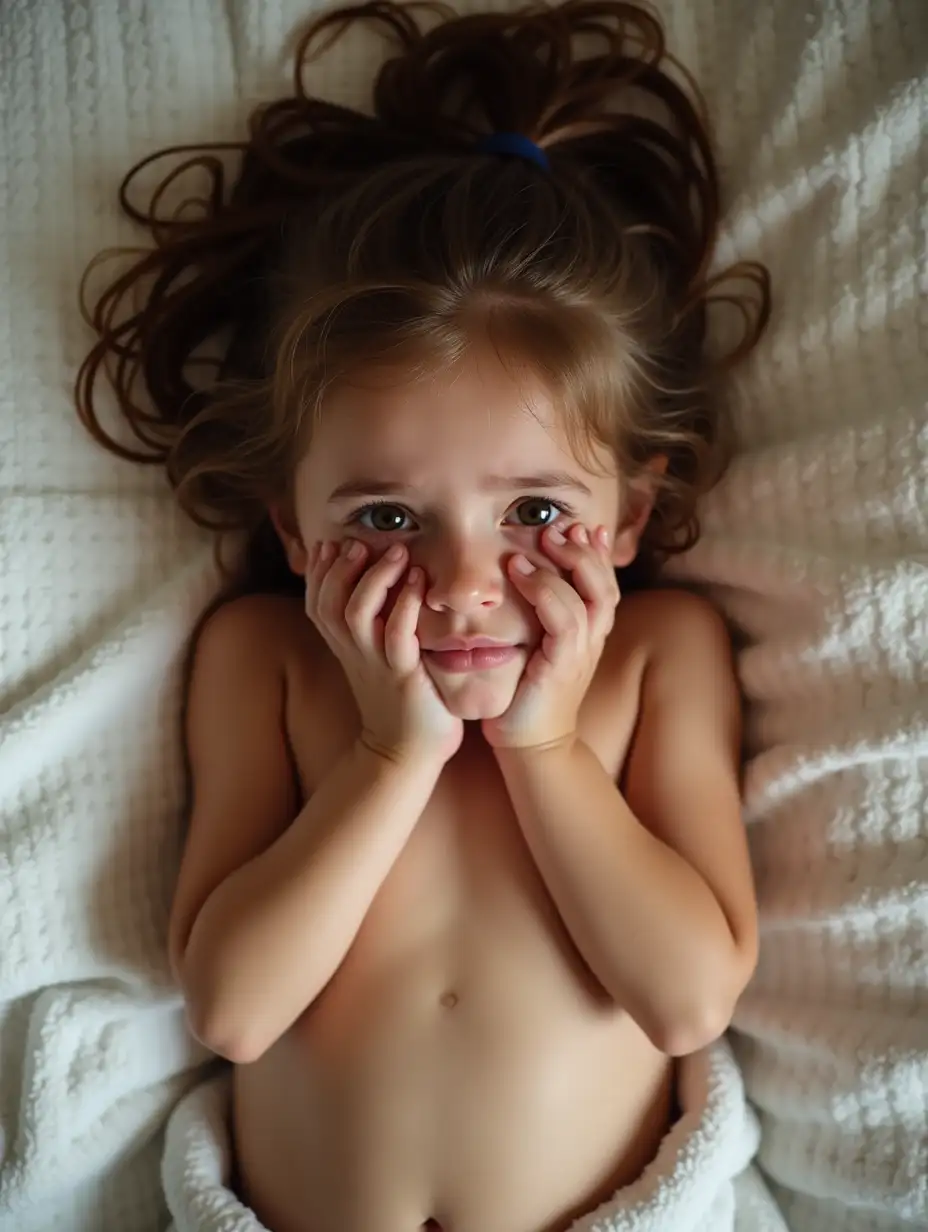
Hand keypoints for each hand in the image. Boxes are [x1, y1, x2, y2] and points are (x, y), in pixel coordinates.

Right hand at [305, 538, 463, 764]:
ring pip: (356, 614)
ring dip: (374, 579)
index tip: (330, 543)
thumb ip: (374, 626)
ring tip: (396, 552)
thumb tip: (378, 588)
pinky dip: (404, 605)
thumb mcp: (379, 659)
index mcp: (345, 647)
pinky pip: (397, 635)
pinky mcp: (402, 675)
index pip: (317, 603)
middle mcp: (354, 653)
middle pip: (328, 603)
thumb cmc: (402, 701)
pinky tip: (417, 582)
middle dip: (339, 568)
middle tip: (359, 543)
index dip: (318, 572)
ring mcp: (376, 664)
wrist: (407, 753)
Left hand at [482, 523, 619, 751]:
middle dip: (584, 552)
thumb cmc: (527, 695)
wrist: (530, 744)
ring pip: (588, 596)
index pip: (605, 585)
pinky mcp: (562, 665)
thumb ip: (541, 618)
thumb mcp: (538, 648)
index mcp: (590, 634)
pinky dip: (545, 591)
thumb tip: (526, 579)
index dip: (599, 555)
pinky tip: (521, 573)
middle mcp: (592, 640)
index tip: (584, 528)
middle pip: (604, 584)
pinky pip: (563, 620)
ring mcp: (581, 653)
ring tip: (540, 542)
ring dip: (564, 565)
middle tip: (559, 529)